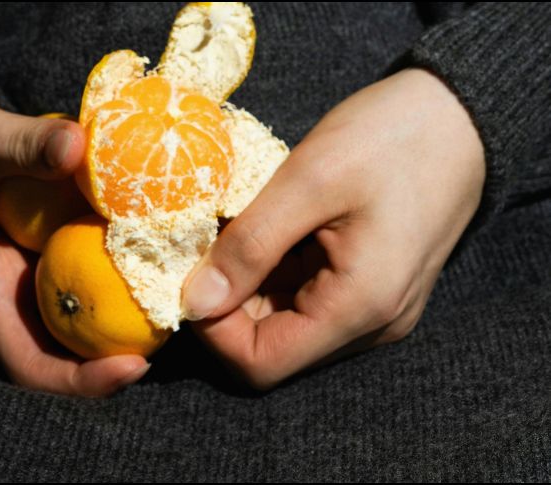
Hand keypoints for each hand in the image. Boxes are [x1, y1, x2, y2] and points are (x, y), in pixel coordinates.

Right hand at [0, 77, 150, 396]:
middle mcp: (6, 285)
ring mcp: (21, 263)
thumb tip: (81, 145)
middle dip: (117, 350)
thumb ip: (20, 143)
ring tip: (174, 290)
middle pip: (65, 345)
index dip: (79, 380)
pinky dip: (110, 257)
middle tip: (174, 327)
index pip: (27, 360)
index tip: (134, 366)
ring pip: (74, 305)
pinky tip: (146, 235)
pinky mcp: (33, 238)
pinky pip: (76, 261)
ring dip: (121, 306)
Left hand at [181, 68, 485, 390]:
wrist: (460, 115)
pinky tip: (268, 226)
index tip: (192, 274)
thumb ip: (249, 246)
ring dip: (249, 282)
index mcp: (359, 307)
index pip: (262, 363)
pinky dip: (274, 269)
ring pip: (284, 320)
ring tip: (240, 226)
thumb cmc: (394, 138)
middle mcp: (368, 323)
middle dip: (228, 301)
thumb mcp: (311, 181)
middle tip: (208, 243)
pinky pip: (305, 297)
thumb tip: (194, 302)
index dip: (213, 330)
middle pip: (271, 344)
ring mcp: (371, 307)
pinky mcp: (369, 285)